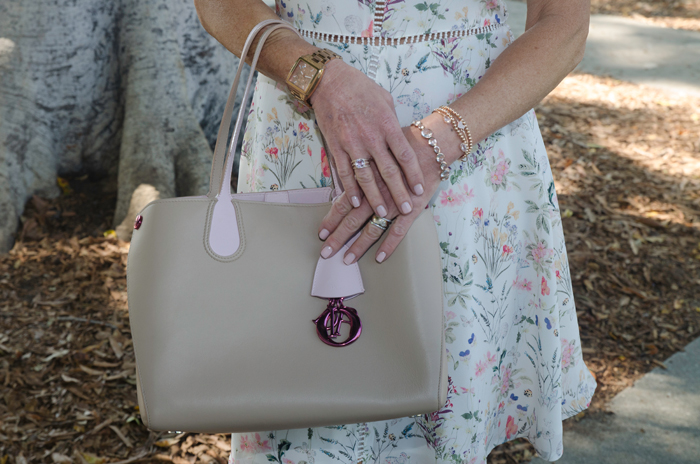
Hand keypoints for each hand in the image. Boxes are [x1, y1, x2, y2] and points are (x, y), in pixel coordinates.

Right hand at [309, 59, 424, 217]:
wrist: (329, 81)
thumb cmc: (360, 88)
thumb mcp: (385, 100)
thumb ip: (393, 123)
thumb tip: (402, 140)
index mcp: (387, 124)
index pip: (405, 155)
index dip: (413, 175)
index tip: (420, 190)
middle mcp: (371, 136)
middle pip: (388, 171)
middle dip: (399, 193)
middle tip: (406, 209)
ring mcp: (351, 143)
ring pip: (366, 177)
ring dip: (374, 197)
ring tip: (381, 213)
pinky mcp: (335, 146)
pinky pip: (343, 172)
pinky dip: (349, 189)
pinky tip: (355, 202)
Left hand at [317, 113, 460, 262]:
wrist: (431, 145)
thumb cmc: (402, 146)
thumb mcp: (375, 152)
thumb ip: (361, 167)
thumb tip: (345, 174)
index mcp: (365, 181)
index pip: (341, 204)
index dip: (330, 219)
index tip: (320, 233)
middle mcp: (376, 194)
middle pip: (351, 220)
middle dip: (337, 238)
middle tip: (325, 253)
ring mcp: (393, 204)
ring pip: (371, 229)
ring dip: (358, 246)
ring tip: (347, 260)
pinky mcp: (411, 209)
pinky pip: (398, 231)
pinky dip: (389, 246)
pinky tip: (379, 258)